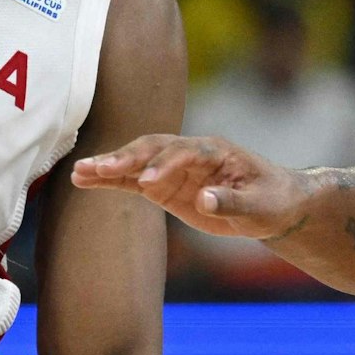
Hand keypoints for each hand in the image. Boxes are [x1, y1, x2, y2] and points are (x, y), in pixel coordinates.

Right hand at [72, 134, 312, 240]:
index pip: (185, 152)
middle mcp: (191, 154)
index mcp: (216, 152)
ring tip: (79, 172)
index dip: (166, 165)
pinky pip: (134, 180)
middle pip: (155, 148)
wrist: (275, 203)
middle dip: (128, 158)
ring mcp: (176, 168)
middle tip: (101, 170)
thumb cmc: (271, 200)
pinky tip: (85, 180)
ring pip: (138, 161)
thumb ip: (232, 202)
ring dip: (110, 165)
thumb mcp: (260, 206)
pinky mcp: (166, 185)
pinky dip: (111, 180)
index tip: (149, 183)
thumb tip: (205, 200)